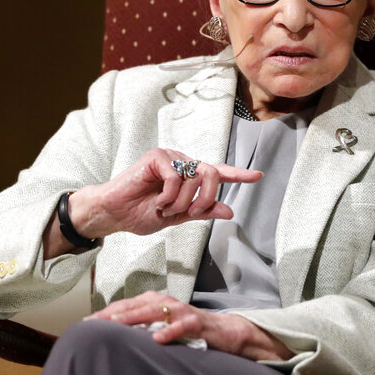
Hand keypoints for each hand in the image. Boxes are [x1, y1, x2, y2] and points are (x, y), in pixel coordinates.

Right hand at [69, 149, 261, 238]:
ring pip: (195, 177)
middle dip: (205, 199)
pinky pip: (176, 176)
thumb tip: (229, 211)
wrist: (116, 214)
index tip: (258, 176)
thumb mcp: (179, 217)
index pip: (218, 174)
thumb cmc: (142, 212)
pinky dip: (169, 195)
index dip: (238, 175)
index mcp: (189, 178)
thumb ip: (203, 212)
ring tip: (165, 209)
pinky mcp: (157, 157)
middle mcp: (183, 164)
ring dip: (182, 202)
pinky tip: (158, 201)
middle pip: (212, 175)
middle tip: (189, 213)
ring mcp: (170, 158)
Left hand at [87, 291, 292, 360]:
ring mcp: (182, 311)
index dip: (105, 313)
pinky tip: (158, 339)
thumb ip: (141, 329)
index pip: (125, 305)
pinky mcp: (198, 323)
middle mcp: (166, 302)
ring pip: (155, 311)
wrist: (226, 332)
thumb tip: (113, 338)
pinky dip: (170, 332)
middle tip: (92, 324)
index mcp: (155, 301)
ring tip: (116, 325)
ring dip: (134, 318)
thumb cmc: (189, 330)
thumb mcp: (161, 328)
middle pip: (135, 305)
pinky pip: (183, 326)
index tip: (85, 323)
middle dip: (113, 314)